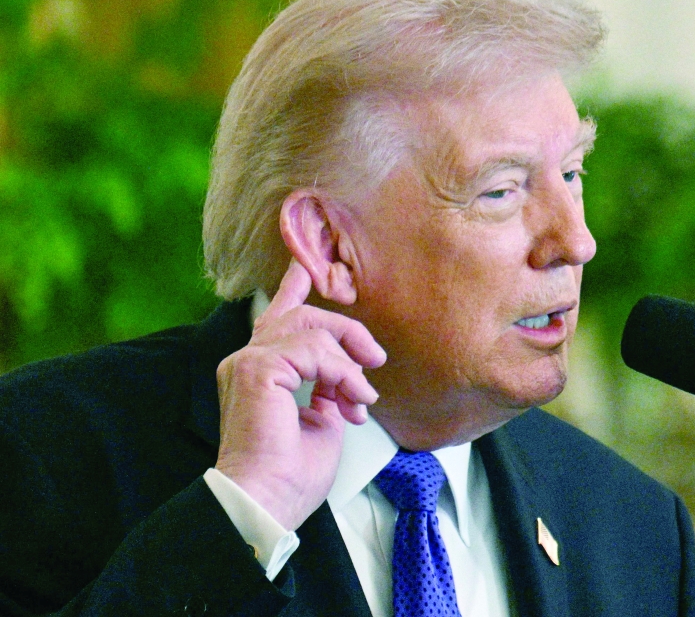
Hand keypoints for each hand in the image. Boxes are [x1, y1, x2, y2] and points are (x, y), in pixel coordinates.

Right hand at [214, 259, 385, 530]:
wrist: (268, 501)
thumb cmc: (289, 475)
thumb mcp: (320, 421)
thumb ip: (327, 389)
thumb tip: (345, 378)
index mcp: (258, 371)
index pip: (278, 316)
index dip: (295, 286)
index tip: (308, 265)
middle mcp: (247, 360)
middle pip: (303, 316)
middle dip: (347, 331)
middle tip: (375, 357)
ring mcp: (249, 361)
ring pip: (314, 331)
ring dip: (349, 364)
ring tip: (361, 398)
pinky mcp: (258, 368)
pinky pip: (314, 351)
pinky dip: (342, 374)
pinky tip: (353, 400)